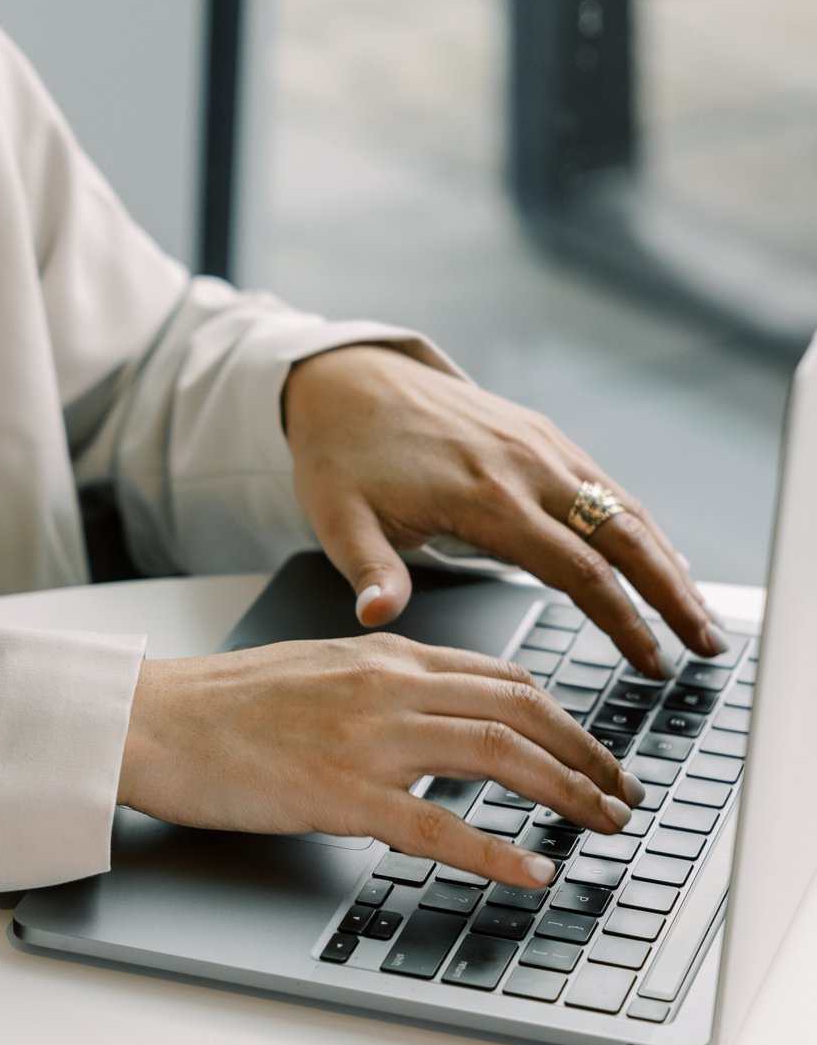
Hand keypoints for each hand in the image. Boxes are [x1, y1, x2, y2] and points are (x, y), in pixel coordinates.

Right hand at [118, 634, 643, 889]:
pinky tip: (531, 871)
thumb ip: (382, 686)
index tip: (595, 751)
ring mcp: (370, 739)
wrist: (152, 722)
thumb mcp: (318, 672)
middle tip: (623, 794)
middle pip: (523, 711)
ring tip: (602, 826)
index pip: (505, 677)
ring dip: (568, 794)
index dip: (566, 718)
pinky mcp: (341, 793)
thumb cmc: (220, 707)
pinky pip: (441, 825)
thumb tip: (435, 713)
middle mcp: (390, 686)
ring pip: (501, 756)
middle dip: (589, 755)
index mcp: (386, 655)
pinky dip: (498, 851)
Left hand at [283, 346, 723, 677]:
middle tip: (706, 645)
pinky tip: (662, 560)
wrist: (348, 381)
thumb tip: (377, 615)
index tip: (649, 663)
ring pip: (626, 509)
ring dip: (670, 563)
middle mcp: (526, 466)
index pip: (577, 571)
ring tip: (698, 615)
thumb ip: (369, 570)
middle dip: (672, 596)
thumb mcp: (338, 519)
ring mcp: (540, 446)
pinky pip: (606, 486)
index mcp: (484, 496)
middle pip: (624, 538)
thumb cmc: (342, 455)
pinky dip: (642, 527)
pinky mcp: (541, 436)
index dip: (622, 621)